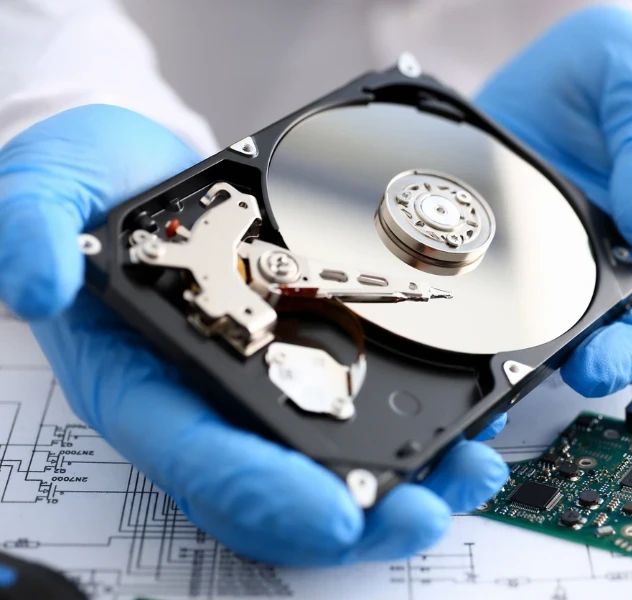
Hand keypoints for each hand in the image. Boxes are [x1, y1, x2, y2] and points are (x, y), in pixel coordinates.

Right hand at [0, 105, 508, 565]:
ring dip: (400, 484)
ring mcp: (258, 389)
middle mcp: (206, 402)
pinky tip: (458, 424)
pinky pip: (354, 419)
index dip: (268, 495)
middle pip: (279, 492)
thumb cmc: (91, 191)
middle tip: (422, 510)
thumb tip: (39, 279)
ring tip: (462, 475)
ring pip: (327, 469)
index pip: (204, 461)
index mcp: (144, 385)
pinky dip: (409, 432)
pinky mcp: (300, 363)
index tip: (337, 509)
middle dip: (353, 515)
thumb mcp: (43, 191)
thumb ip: (28, 229)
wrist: (140, 169)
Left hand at [476, 5, 631, 396]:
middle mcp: (595, 260)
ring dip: (489, 357)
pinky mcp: (488, 238)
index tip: (593, 365)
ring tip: (455, 377)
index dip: (629, 349)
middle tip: (506, 390)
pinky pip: (467, 276)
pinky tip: (423, 305)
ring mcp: (538, 255)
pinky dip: (447, 299)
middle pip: (584, 336)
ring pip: (519, 323)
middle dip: (545, 374)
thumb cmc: (631, 77)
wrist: (575, 63)